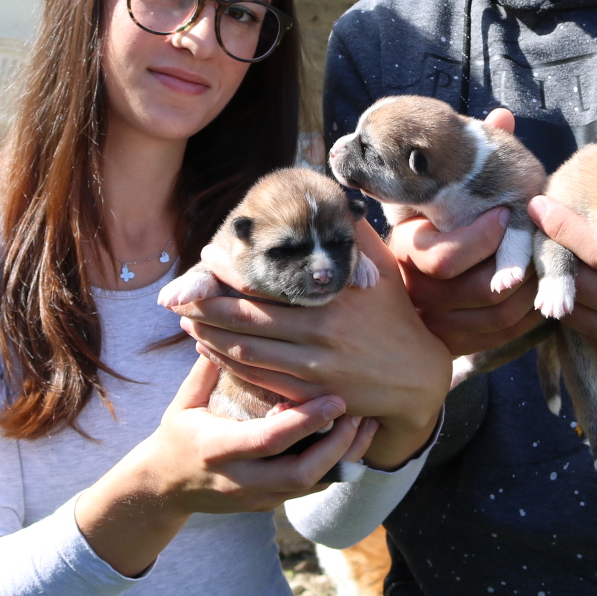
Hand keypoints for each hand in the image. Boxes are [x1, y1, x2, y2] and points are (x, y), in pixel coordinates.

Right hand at [74, 357, 376, 576]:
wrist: (165, 489)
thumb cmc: (177, 435)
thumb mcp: (184, 401)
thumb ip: (208, 367)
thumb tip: (225, 320)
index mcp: (217, 450)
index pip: (268, 440)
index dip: (305, 421)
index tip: (335, 398)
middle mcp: (240, 481)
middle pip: (300, 474)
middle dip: (335, 446)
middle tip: (359, 412)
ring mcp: (257, 498)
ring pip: (312, 486)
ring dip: (343, 457)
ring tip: (367, 423)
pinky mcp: (270, 504)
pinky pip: (311, 489)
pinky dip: (337, 466)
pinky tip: (356, 441)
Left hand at [176, 217, 449, 469]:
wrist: (417, 381)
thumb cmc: (396, 319)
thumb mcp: (383, 273)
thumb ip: (357, 238)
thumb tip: (338, 199)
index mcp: (331, 299)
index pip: (267, 284)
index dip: (228, 274)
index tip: (206, 259)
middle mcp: (319, 334)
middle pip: (245, 320)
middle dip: (205, 307)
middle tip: (178, 295)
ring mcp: (312, 369)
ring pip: (244, 352)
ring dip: (209, 336)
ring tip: (186, 320)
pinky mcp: (308, 396)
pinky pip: (256, 378)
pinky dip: (227, 364)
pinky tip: (211, 350)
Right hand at [390, 108, 545, 356]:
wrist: (408, 276)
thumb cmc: (435, 215)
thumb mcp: (443, 186)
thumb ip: (470, 156)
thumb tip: (503, 116)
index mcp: (407, 248)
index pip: (445, 258)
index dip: (483, 240)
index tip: (506, 216)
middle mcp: (417, 290)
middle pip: (479, 291)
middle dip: (517, 268)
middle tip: (539, 245)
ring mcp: (436, 322)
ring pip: (498, 317)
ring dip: (531, 293)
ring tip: (546, 267)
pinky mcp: (456, 344)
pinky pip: (502, 338)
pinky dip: (528, 319)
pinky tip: (541, 294)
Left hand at [528, 113, 596, 422]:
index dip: (567, 228)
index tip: (539, 204)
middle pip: (589, 283)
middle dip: (556, 255)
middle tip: (533, 227)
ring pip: (582, 312)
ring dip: (560, 284)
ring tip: (545, 253)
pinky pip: (588, 335)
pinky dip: (574, 309)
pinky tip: (568, 285)